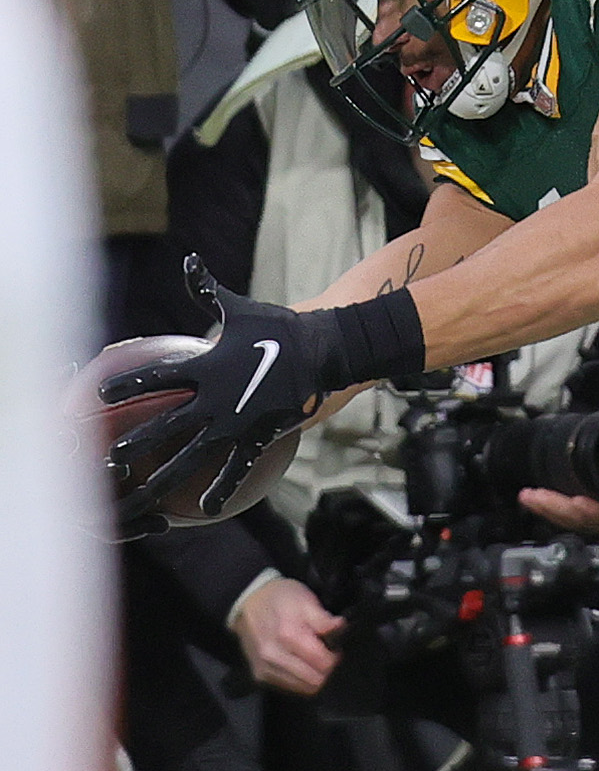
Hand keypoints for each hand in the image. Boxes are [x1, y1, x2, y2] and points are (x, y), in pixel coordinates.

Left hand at [100, 257, 335, 525]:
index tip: (100, 396)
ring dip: (164, 478)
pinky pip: (236, 468)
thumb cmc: (281, 327)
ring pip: (192, 456)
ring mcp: (237, 421)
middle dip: (134, 443)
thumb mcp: (241, 307)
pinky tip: (204, 508)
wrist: (327, 351)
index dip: (125, 386)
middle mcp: (216, 398)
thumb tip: (189, 262)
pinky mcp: (259, 437)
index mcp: (206, 366)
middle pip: (165, 424)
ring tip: (141, 496)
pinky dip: (221, 489)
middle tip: (108, 459)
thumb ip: (208, 291)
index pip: (156, 377)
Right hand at [231, 576, 343, 695]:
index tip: (336, 649)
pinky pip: (288, 686)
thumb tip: (340, 628)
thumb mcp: (306, 600)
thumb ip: (324, 619)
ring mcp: (265, 668)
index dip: (335, 658)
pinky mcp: (260, 675)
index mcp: (288, 636)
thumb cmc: (282, 598)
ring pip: (302, 688)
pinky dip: (299, 680)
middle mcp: (274, 656)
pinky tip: (301, 664)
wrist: (248, 603)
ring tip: (314, 659)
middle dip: (327, 670)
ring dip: (313, 677)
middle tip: (327, 655)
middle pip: (314, 681)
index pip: (323, 664)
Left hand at [518, 484, 598, 534]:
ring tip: (528, 497)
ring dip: (545, 509)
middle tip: (534, 495)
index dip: (591, 509)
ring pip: (568, 521)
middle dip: (554, 506)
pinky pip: (565, 522)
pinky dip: (549, 513)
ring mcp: (595, 526)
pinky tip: (536, 504)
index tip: (578, 502)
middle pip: (579, 518)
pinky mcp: (585, 526)